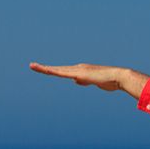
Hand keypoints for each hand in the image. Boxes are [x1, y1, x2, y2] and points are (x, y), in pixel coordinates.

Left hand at [29, 62, 148, 98]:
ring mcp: (78, 71)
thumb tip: (76, 81)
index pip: (63, 71)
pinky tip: (46, 70)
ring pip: (57, 70)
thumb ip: (85, 81)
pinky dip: (53, 71)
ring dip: (45, 68)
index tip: (43, 69)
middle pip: (57, 69)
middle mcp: (77, 68)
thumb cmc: (109, 81)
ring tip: (33, 66)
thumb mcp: (94, 82)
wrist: (117, 77)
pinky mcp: (79, 74)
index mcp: (80, 70)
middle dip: (44, 68)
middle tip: (31, 66)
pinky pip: (63, 73)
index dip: (53, 70)